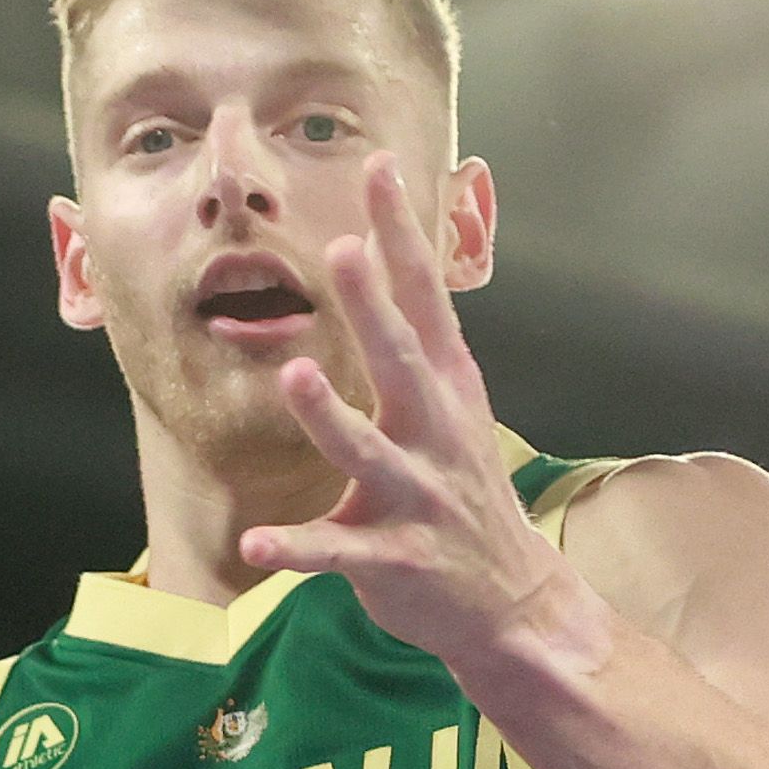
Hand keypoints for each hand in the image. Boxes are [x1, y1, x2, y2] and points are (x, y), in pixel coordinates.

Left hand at [237, 152, 580, 668]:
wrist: (510, 600)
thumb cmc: (461, 488)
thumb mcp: (452, 407)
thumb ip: (414, 339)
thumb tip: (378, 249)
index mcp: (445, 390)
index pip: (424, 299)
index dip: (402, 235)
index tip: (381, 168)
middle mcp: (435, 434)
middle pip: (403, 361)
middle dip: (376, 307)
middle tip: (347, 249)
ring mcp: (418, 496)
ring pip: (369, 451)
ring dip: (333, 416)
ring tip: (296, 373)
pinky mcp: (394, 558)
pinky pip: (338, 552)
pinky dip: (298, 549)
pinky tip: (258, 545)